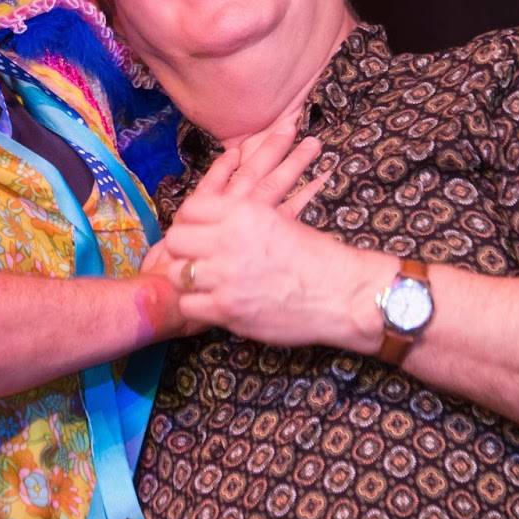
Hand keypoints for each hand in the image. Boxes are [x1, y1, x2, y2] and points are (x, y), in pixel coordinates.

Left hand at [160, 131, 388, 348]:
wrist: (342, 293)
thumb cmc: (314, 256)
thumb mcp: (274, 219)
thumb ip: (237, 219)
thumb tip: (205, 225)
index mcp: (242, 212)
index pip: (190, 209)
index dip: (190, 223)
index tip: (196, 234)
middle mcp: (229, 240)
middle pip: (176, 240)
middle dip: (182, 250)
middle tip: (194, 258)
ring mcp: (225, 277)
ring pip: (177, 273)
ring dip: (187, 278)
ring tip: (203, 282)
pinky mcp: (227, 309)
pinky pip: (188, 305)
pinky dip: (197, 305)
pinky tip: (212, 303)